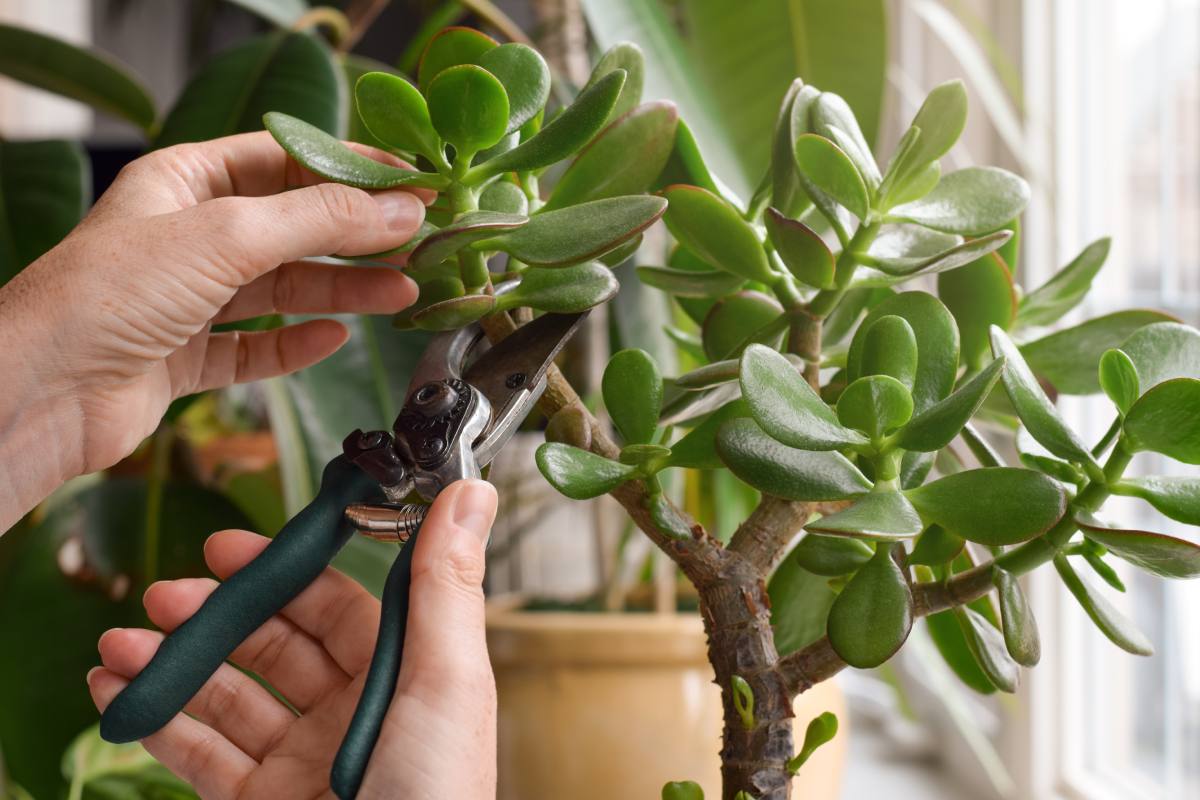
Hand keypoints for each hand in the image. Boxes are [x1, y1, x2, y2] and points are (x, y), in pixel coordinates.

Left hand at [0, 132, 430, 526]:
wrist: (42, 392)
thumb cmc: (109, 294)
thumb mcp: (226, 236)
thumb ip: (318, 221)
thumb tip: (399, 210)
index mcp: (184, 182)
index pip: (284, 161)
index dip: (350, 170)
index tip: (411, 183)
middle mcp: (186, 237)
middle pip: (290, 227)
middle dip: (355, 236)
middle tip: (417, 241)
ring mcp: (186, 299)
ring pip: (280, 289)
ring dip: (341, 291)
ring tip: (402, 292)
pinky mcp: (185, 357)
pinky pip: (256, 348)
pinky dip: (295, 346)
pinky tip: (333, 339)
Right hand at [87, 479, 498, 799]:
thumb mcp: (446, 682)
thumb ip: (445, 585)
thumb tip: (469, 491)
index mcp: (405, 677)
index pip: (339, 605)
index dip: (287, 572)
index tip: (233, 546)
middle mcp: (353, 714)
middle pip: (274, 645)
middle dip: (219, 614)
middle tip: (164, 593)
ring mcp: (303, 762)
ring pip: (228, 697)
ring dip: (174, 664)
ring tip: (122, 642)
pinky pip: (200, 754)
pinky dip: (157, 721)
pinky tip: (118, 690)